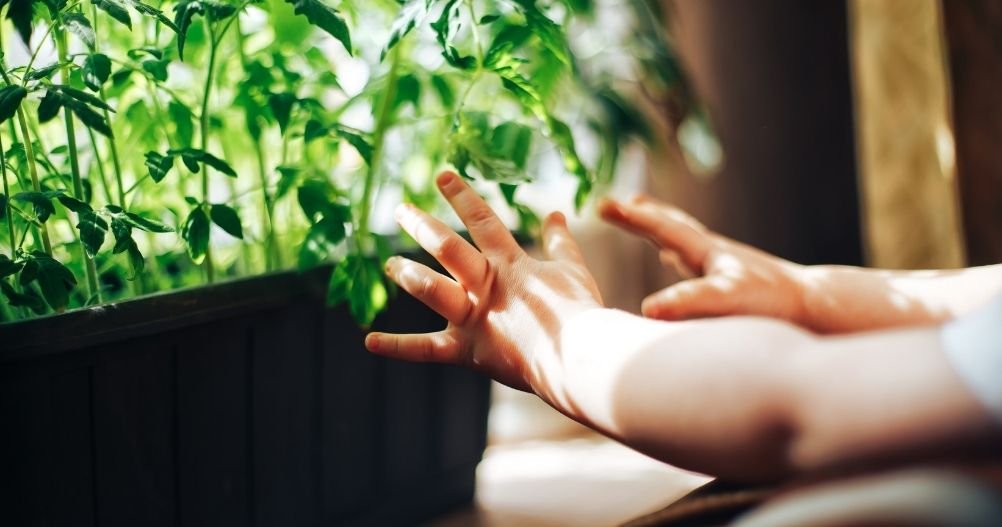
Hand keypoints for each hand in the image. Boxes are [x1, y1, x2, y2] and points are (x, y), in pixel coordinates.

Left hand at [365, 172, 603, 393]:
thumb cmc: (581, 313)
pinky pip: (428, 349)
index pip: (482, 220)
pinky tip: (369, 341)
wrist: (579, 356)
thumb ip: (560, 242)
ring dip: (408, 275)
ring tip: (390, 264)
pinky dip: (398, 346)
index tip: (442, 175)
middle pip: (448, 248)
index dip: (462, 196)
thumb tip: (555, 214)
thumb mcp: (573, 269)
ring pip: (432, 290)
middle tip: (400, 209)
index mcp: (511, 264)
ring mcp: (474, 318)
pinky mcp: (468, 350)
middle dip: (422, 225)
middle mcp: (486, 286)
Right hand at [599, 195, 807, 325]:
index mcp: (706, 252)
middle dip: (643, 215)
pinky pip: (695, 264)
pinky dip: (678, 258)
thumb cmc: (774, 304)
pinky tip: (678, 263)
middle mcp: (714, 253)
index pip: (660, 226)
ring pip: (684, 243)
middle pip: (672, 225)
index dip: (629, 217)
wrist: (820, 310)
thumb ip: (687, 303)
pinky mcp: (735, 283)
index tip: (601, 204)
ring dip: (661, 232)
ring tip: (649, 228)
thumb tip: (646, 309)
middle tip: (620, 203)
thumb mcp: (726, 302)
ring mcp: (726, 266)